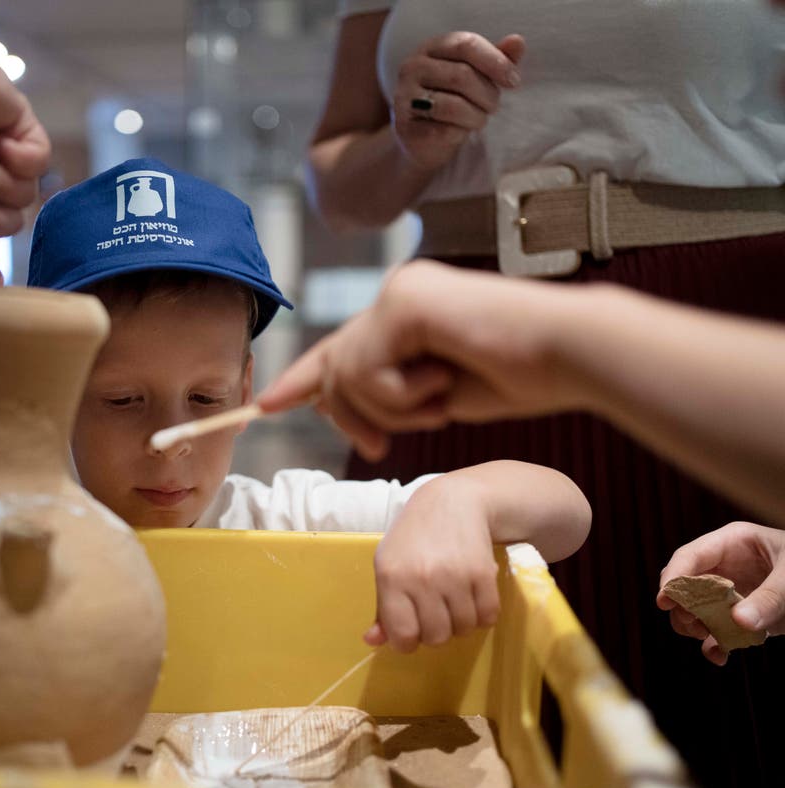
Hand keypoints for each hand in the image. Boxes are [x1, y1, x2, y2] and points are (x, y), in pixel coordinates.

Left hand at [258, 260, 574, 460]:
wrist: (569, 357)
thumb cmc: (518, 377)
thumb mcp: (433, 393)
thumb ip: (386, 391)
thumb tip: (325, 400)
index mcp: (405, 312)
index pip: (339, 348)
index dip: (301, 379)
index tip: (266, 405)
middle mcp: (396, 294)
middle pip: (335, 369)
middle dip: (350, 417)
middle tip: (379, 447)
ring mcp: (399, 293)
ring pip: (347, 374)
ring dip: (390, 409)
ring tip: (439, 400)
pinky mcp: (405, 301)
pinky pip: (368, 369)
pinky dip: (401, 395)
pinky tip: (444, 379)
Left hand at [363, 476, 499, 651]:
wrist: (451, 502)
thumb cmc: (413, 538)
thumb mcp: (388, 565)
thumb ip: (383, 607)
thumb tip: (372, 641)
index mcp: (391, 577)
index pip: (402, 634)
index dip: (407, 642)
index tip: (412, 633)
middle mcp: (421, 578)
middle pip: (436, 637)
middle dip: (436, 632)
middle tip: (436, 613)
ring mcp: (454, 576)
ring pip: (463, 629)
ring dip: (461, 623)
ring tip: (454, 602)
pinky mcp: (483, 573)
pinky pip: (487, 616)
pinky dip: (483, 614)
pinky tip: (473, 597)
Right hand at [393, 32, 524, 170]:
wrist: (424, 139)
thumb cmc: (454, 99)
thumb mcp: (476, 75)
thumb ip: (496, 58)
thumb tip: (517, 42)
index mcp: (432, 48)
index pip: (466, 45)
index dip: (495, 62)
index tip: (514, 81)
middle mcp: (412, 67)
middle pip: (462, 76)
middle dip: (487, 95)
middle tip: (493, 106)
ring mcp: (404, 98)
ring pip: (452, 106)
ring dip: (476, 116)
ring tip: (479, 120)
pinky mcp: (404, 127)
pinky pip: (442, 131)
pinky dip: (459, 134)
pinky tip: (459, 132)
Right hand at [657, 522, 784, 665]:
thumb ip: (770, 598)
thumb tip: (738, 622)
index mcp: (733, 542)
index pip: (690, 556)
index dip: (674, 578)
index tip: (664, 601)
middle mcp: (725, 565)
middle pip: (685, 584)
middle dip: (683, 607)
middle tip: (692, 626)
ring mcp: (731, 591)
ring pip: (695, 609)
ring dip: (696, 627)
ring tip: (710, 639)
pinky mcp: (741, 614)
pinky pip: (716, 630)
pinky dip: (715, 645)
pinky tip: (721, 656)